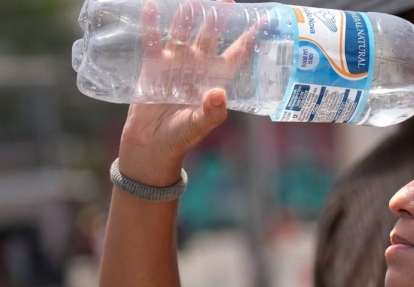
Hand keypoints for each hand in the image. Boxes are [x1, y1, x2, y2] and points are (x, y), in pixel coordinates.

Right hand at [118, 0, 253, 184]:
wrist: (151, 145)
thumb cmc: (181, 137)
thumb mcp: (199, 125)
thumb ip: (211, 112)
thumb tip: (219, 94)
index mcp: (215, 79)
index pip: (236, 54)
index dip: (248, 38)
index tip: (261, 20)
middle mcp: (197, 66)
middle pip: (210, 36)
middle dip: (217, 18)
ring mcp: (175, 63)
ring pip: (183, 33)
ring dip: (187, 16)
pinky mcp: (152, 65)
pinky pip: (153, 40)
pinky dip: (152, 24)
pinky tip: (154, 5)